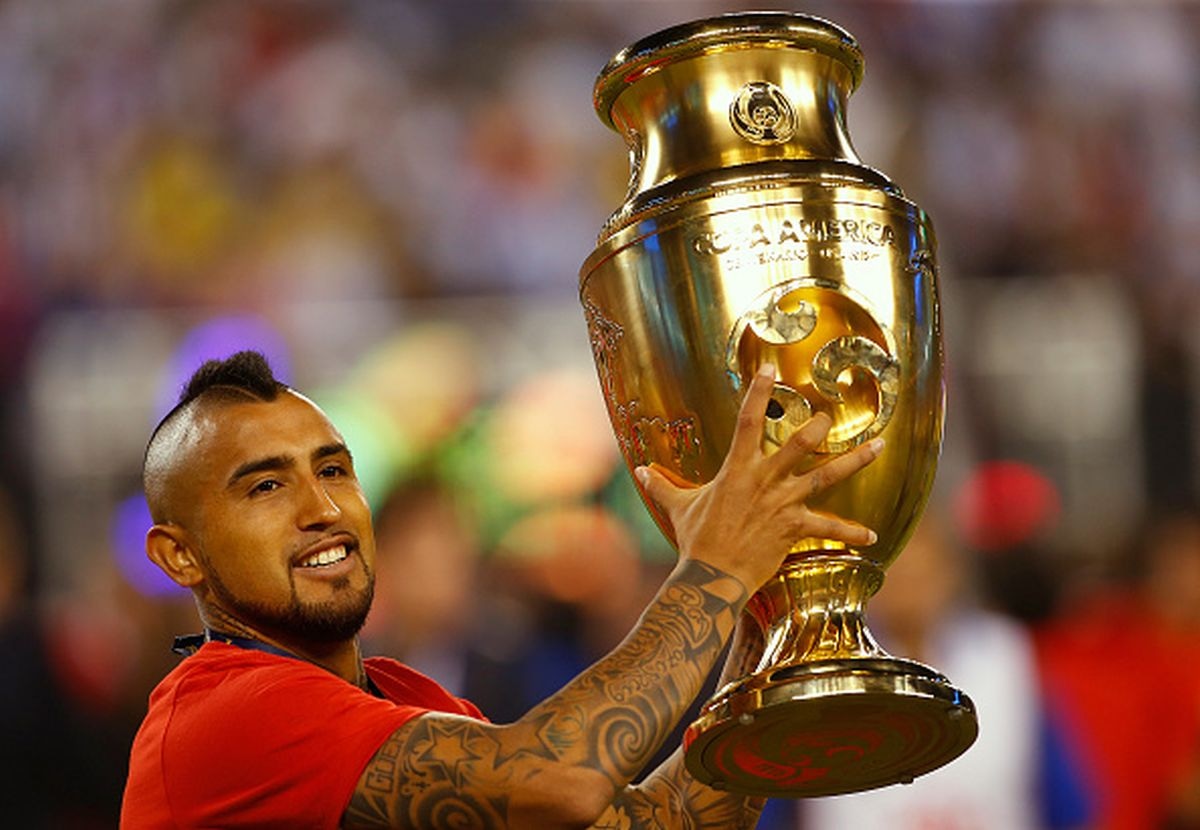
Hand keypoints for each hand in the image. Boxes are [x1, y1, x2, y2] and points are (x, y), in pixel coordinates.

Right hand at [635, 363, 881, 593]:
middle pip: (798, 445)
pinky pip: (829, 528)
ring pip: (824, 477)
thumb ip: (661, 485)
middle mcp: (764, 481)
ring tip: (877, 447)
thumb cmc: (696, 539)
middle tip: (830, 417)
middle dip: (817, 428)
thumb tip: (637, 471)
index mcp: (737, 469)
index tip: (769, 368)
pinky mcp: (794, 528)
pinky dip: (851, 531)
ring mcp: (783, 504)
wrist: (712, 575)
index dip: (758, 392)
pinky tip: (873, 534)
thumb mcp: (677, 506)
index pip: (747, 420)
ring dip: (853, 462)